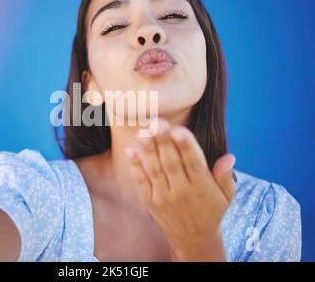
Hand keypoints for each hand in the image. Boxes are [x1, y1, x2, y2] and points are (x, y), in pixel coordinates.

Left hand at [125, 118, 235, 260]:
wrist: (193, 238)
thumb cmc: (211, 209)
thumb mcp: (226, 196)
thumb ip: (226, 176)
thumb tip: (229, 157)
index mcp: (202, 186)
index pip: (194, 163)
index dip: (186, 146)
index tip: (179, 129)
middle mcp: (182, 191)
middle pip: (171, 163)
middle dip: (163, 142)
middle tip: (157, 122)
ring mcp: (163, 197)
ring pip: (155, 170)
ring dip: (148, 150)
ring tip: (143, 131)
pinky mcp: (150, 201)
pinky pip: (141, 182)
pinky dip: (135, 167)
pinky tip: (130, 151)